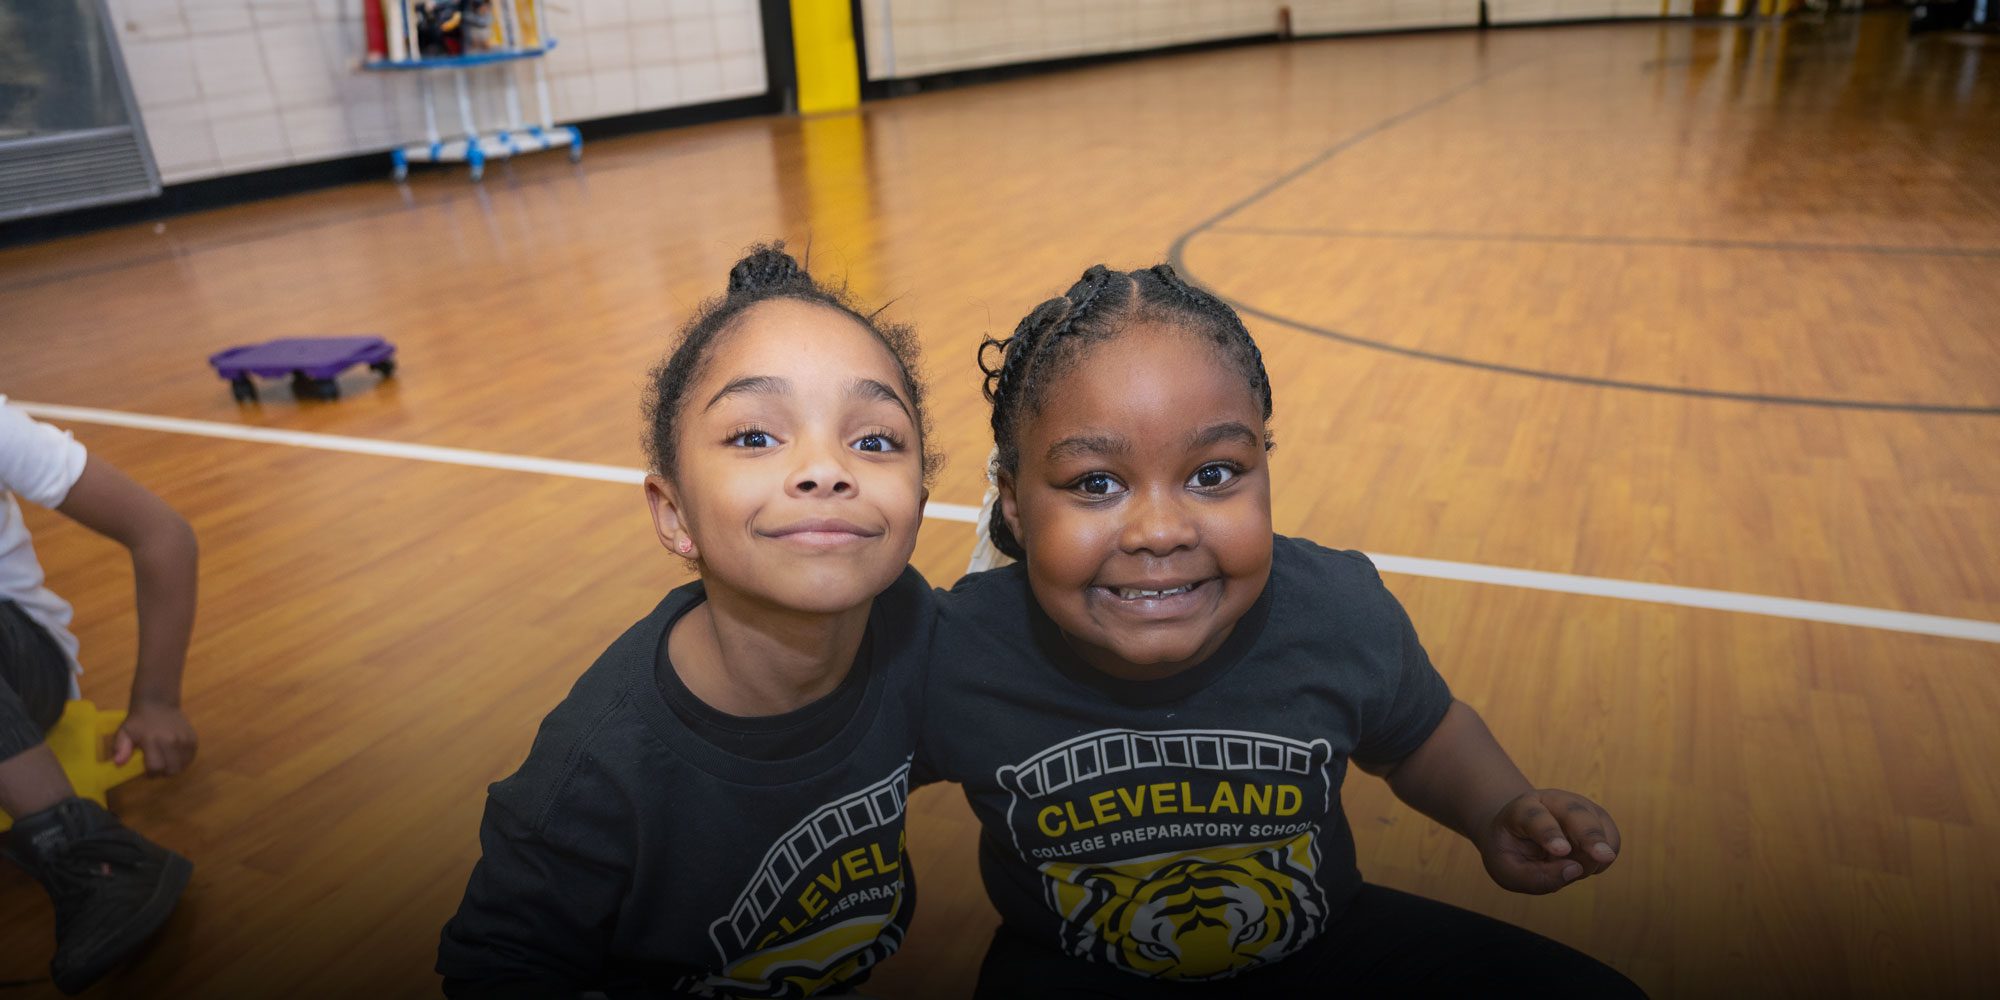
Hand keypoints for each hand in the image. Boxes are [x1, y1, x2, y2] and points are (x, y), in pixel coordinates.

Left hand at [115, 701, 197, 775]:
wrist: (158, 704)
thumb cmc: (138, 721)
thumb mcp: (124, 732)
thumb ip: (120, 748)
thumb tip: (119, 763)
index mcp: (152, 740)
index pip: (156, 767)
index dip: (151, 773)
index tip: (148, 770)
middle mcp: (171, 741)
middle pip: (172, 769)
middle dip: (164, 772)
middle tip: (158, 765)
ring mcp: (184, 739)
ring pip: (183, 765)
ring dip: (174, 766)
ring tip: (167, 760)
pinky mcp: (193, 739)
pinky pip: (191, 757)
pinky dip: (184, 760)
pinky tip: (175, 755)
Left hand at [1479, 788, 1619, 893]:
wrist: (1520, 833)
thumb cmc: (1511, 853)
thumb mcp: (1509, 871)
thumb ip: (1535, 877)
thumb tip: (1575, 870)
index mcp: (1521, 809)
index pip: (1535, 818)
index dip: (1549, 834)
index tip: (1562, 851)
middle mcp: (1552, 800)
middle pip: (1575, 814)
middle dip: (1590, 835)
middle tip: (1604, 856)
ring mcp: (1579, 805)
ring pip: (1597, 830)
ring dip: (1590, 859)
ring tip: (1567, 868)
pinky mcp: (1598, 817)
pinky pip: (1611, 841)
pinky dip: (1601, 860)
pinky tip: (1581, 863)